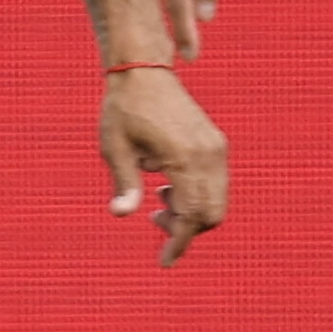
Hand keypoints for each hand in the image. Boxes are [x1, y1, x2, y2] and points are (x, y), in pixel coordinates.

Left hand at [101, 69, 232, 262]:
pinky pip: (216, 184)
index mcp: (185, 157)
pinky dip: (197, 196)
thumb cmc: (124, 109)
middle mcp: (209, 154)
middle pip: (211, 214)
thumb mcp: (115, 149)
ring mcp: (216, 148)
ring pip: (216, 201)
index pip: (192, 215)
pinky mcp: (215, 143)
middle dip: (186, 229)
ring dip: (191, 212)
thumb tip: (120, 214)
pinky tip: (167, 185)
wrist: (143, 70)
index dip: (179, 243)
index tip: (164, 261)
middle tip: (154, 222)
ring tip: (157, 200)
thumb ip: (124, 184)